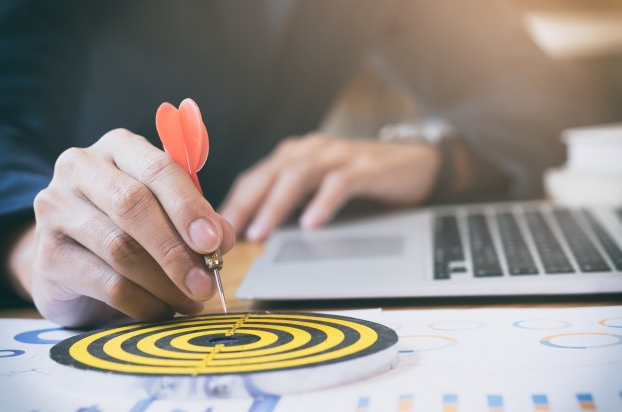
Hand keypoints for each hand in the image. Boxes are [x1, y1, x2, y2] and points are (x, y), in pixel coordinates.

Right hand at [11, 129, 234, 326]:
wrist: (70, 257)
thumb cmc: (128, 225)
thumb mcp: (166, 212)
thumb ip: (196, 219)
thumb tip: (223, 239)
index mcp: (118, 147)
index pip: (158, 168)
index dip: (188, 207)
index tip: (213, 241)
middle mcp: (80, 169)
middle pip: (133, 206)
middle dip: (176, 249)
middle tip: (206, 281)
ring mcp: (56, 210)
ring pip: (121, 249)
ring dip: (165, 282)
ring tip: (191, 300)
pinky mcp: (48, 256)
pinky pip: (107, 284)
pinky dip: (143, 302)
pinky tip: (162, 309)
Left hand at [220, 133, 439, 239]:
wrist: (413, 163)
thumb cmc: (360, 178)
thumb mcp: (318, 187)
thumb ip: (291, 200)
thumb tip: (255, 230)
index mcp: (295, 156)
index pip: (256, 178)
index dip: (234, 203)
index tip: (213, 231)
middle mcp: (312, 150)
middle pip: (270, 174)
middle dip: (245, 204)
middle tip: (227, 233)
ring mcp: (339, 156)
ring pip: (298, 175)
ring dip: (276, 205)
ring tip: (261, 232)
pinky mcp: (365, 167)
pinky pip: (340, 183)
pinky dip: (323, 202)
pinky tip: (311, 223)